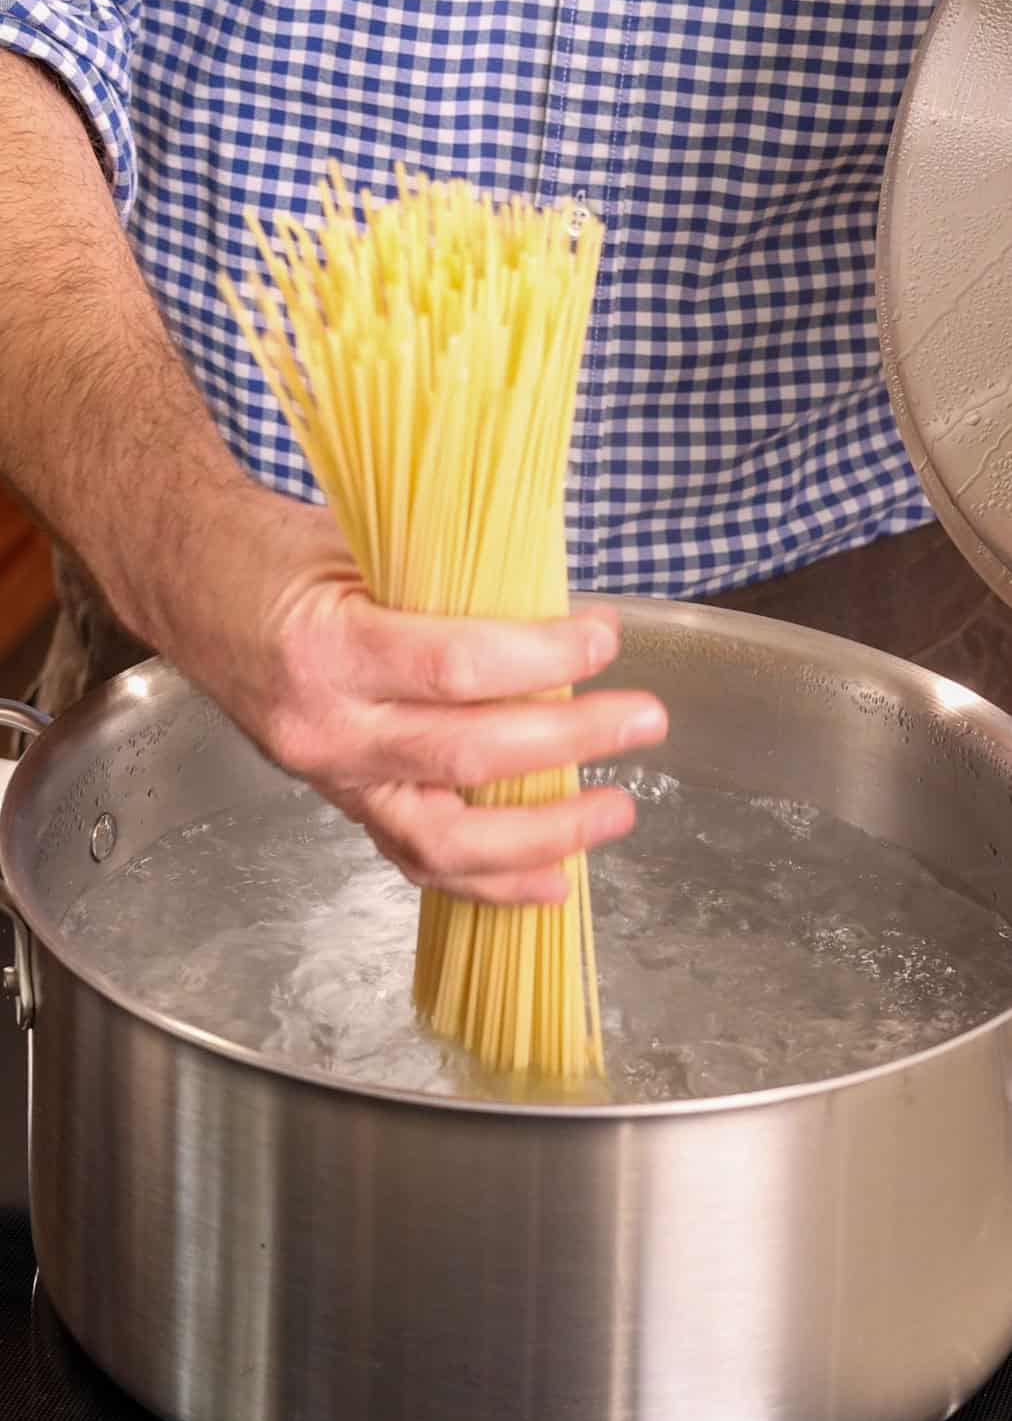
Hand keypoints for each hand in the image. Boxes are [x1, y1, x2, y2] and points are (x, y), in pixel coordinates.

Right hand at [170, 493, 668, 904]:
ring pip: (447, 838)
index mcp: (325, 650)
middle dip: (570, 742)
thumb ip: (447, 581)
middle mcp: (324, 729)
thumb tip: (559, 606)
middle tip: (644, 720)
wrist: (188, 584)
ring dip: (544, 834)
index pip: (456, 668)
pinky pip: (418, 858)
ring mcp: (330, 778)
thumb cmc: (273, 552)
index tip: (603, 639)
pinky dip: (490, 879)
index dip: (543, 659)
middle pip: (467, 755)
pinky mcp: (340, 801)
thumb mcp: (357, 540)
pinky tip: (552, 880)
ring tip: (617, 811)